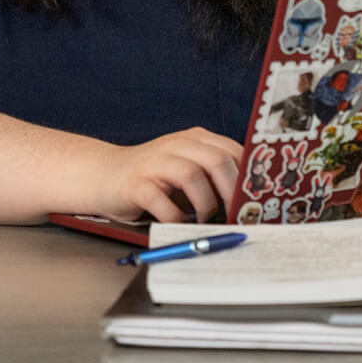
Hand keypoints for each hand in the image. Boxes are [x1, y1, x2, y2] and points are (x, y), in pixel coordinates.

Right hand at [92, 128, 242, 223]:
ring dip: (205, 204)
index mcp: (195, 139)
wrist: (105, 175)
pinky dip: (175, 217)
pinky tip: (178, 223)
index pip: (234, 151)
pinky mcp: (136, 183)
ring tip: (204, 219)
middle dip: (231, 192)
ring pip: (192, 175)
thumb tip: (251, 203)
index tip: (256, 201)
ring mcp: (155, 162)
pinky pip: (162, 201)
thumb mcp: (188, 167)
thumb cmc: (155, 178)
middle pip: (217, 160)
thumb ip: (215, 176)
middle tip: (234, 215)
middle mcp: (176, 145)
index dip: (249, 178)